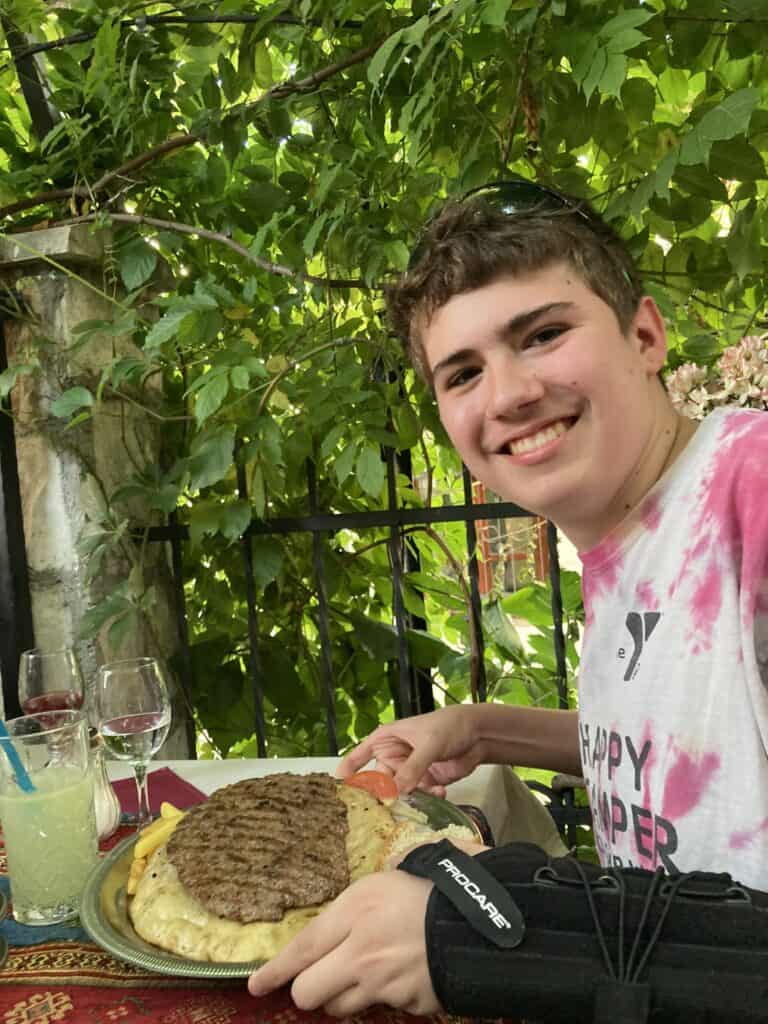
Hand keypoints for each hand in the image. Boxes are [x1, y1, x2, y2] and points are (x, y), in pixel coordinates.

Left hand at [248, 872, 440, 1016]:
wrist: (477, 919)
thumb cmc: (426, 889)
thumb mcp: (381, 882)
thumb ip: (348, 908)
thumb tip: (324, 932)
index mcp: (354, 914)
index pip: (301, 950)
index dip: (274, 971)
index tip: (256, 985)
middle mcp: (361, 955)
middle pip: (309, 993)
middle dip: (308, 987)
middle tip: (319, 976)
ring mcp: (383, 985)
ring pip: (340, 1007)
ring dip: (342, 994)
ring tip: (364, 971)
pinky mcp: (407, 1005)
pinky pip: (379, 1008)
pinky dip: (380, 997)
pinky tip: (396, 976)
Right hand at [338, 705, 480, 795]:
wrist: (478, 734)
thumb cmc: (448, 726)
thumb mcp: (429, 743)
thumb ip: (413, 767)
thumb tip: (396, 791)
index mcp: (386, 739)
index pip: (360, 755)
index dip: (348, 771)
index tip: (337, 788)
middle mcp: (394, 757)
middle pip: (380, 781)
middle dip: (384, 794)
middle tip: (389, 805)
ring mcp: (409, 771)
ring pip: (400, 793)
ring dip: (411, 798)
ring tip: (428, 793)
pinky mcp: (425, 783)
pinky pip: (419, 797)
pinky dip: (429, 798)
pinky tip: (442, 791)